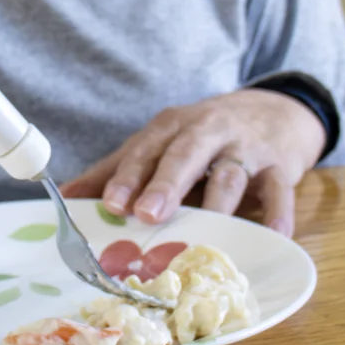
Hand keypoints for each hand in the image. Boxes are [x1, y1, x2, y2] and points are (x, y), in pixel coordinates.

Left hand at [59, 89, 326, 237]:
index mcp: (173, 127)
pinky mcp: (281, 166)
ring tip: (209, 230)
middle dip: (166, 184)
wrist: (277, 110)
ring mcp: (246, 148)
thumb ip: (117, 168)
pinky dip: (278, 213)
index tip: (110, 203)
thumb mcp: (163, 141)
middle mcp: (208, 132)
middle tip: (147, 213)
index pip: (146, 149)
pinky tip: (274, 234)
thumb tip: (64, 196)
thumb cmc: (207, 135)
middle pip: (186, 155)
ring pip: (231, 174)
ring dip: (219, 202)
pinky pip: (280, 190)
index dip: (127, 176)